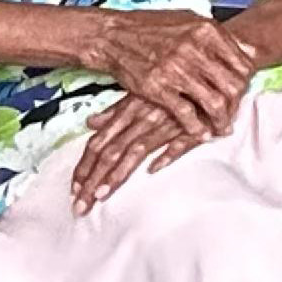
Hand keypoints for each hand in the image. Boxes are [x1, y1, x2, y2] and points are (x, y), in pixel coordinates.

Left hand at [71, 97, 208, 213]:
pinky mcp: (193, 127)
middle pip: (110, 152)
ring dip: (117, 174)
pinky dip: (166, 154)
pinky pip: (179, 142)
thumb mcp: (139, 94)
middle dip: (92, 180)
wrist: (208, 75)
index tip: (73, 190)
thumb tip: (90, 123)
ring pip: (135, 151)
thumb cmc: (173, 87)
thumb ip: (115, 111)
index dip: (84, 167)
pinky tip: (153, 169)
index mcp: (127, 112)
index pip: (98, 143)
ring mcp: (166, 123)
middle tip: (79, 206)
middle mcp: (142, 119)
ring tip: (101, 196)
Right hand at [84, 8, 256, 139]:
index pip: (242, 64)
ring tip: (221, 128)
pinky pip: (186, 114)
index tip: (242, 92)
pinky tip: (201, 134)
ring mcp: (176, 69)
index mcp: (207, 30)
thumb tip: (252, 52)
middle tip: (234, 114)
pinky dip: (197, 128)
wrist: (112, 35)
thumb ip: (220, 37)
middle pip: (232, 86)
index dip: (246, 83)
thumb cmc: (151, 27)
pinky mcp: (158, 87)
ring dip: (221, 121)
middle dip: (237, 105)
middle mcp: (195, 48)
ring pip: (214, 103)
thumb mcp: (189, 20)